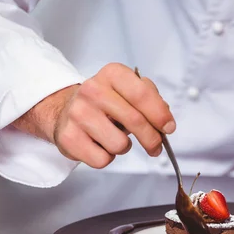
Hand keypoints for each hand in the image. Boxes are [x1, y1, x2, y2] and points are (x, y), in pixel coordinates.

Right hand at [12, 63, 174, 168]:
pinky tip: (100, 145)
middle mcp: (92, 90)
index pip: (142, 94)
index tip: (169, 127)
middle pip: (135, 121)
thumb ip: (149, 99)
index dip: (160, 114)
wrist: (64, 111)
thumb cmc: (104, 103)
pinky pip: (103, 159)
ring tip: (115, 138)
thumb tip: (165, 119)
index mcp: (112, 74)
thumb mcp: (126, 90)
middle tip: (155, 146)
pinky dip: (106, 157)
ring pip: (120, 144)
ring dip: (124, 147)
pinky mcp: (69, 137)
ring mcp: (78, 114)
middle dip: (152, 139)